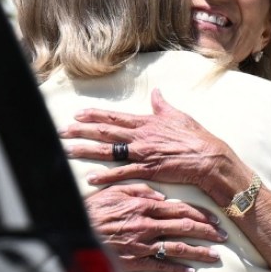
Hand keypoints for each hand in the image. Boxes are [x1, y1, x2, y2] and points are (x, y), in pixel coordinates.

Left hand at [60, 89, 243, 203]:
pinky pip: (122, 173)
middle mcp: (140, 137)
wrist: (209, 158)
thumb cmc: (196, 137)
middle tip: (62, 131)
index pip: (114, 117)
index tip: (77, 114)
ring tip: (67, 150)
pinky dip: (106, 177)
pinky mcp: (148, 170)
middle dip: (81, 131)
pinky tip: (91, 179)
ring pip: (108, 151)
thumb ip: (162, 105)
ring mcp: (142, 154)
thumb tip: (156, 92)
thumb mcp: (178, 116)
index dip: (94, 115)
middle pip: (105, 132)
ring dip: (86, 150)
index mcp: (146, 123)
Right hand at [84, 184, 225, 271]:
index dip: (201, 213)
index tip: (216, 218)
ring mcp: (141, 245)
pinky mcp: (134, 261)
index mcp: (144, 206)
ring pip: (178, 248)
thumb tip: (161, 196)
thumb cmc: (93, 210)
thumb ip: (140, 190)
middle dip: (207, 232)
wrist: (73, 230)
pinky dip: (177, 270)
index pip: (180, 209)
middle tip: (224, 236)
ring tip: (215, 256)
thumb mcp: (115, 191)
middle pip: (185, 227)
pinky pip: (160, 266)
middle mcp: (147, 225)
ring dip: (199, 252)